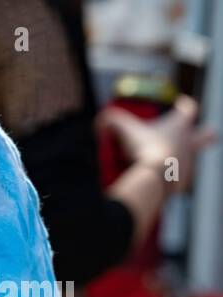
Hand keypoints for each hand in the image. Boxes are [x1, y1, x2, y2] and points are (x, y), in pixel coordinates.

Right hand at [99, 95, 216, 191]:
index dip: (184, 105)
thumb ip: (114, 120)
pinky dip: (169, 178)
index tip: (180, 103)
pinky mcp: (183, 181)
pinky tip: (157, 181)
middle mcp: (189, 142)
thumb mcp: (125, 130)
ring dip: (179, 158)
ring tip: (161, 163)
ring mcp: (189, 162)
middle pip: (207, 135)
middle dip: (205, 134)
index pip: (188, 109)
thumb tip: (102, 118)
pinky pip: (177, 179)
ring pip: (189, 158)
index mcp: (179, 126)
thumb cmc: (144, 148)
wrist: (154, 177)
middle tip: (206, 133)